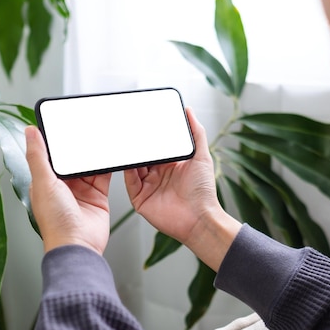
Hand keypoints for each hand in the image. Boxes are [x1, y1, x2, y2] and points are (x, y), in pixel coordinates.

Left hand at [25, 126, 111, 254]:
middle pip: (72, 159)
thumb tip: (29, 132)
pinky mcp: (98, 196)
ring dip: (93, 154)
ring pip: (89, 166)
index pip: (50, 155)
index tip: (62, 124)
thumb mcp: (43, 183)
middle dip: (78, 146)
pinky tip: (110, 155)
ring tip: (99, 137)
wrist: (79, 245)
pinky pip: (104, 176)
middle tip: (84, 127)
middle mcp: (63, 187)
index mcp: (45, 182)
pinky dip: (108, 166)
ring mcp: (82, 192)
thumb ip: (38, 156)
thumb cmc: (56, 222)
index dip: (56, 141)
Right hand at [124, 108, 240, 269]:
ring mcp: (149, 187)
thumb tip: (190, 111)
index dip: (150, 136)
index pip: (157, 147)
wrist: (199, 218)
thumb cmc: (204, 191)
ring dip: (130, 156)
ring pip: (134, 168)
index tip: (144, 122)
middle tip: (130, 130)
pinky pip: (130, 183)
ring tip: (125, 143)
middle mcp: (159, 175)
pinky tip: (127, 161)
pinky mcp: (140, 199)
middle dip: (137, 145)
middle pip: (143, 156)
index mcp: (172, 165)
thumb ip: (196, 133)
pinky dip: (127, 172)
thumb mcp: (202, 156)